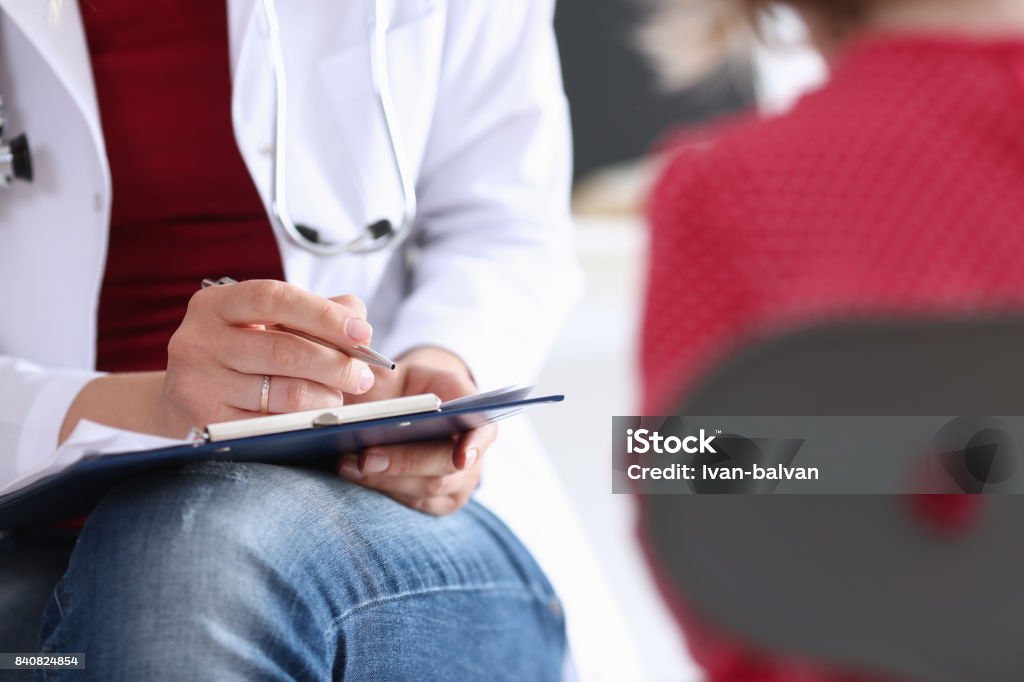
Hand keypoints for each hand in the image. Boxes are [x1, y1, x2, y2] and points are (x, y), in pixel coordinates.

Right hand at [158, 281, 375, 435]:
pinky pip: (275, 425)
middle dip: (337, 364)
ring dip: (327, 396)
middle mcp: (199, 341)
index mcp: (215, 304)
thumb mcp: (266, 324)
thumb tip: (357, 318)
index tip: (362, 333)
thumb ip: (314, 313)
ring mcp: (199, 385)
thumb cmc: (239, 355)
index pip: (275, 298)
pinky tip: (315, 416)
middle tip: (363, 375)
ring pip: (287, 393)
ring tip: (337, 396)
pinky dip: (305, 421)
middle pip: (286, 351)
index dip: (324, 315)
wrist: (182, 401)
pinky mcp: (207, 425)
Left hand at [337, 348, 496, 515]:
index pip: (484, 431)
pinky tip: (352, 475)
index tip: (461, 458)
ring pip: (424, 490)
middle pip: (444, 467)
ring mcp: (458, 484)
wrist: (415, 409)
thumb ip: (386, 380)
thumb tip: (355, 389)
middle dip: (405, 463)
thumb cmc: (409, 388)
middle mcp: (473, 455)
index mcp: (475, 415)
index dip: (475, 445)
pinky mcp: (437, 504)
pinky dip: (380, 489)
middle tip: (367, 457)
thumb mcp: (402, 373)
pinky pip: (410, 503)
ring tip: (346, 463)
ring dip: (383, 479)